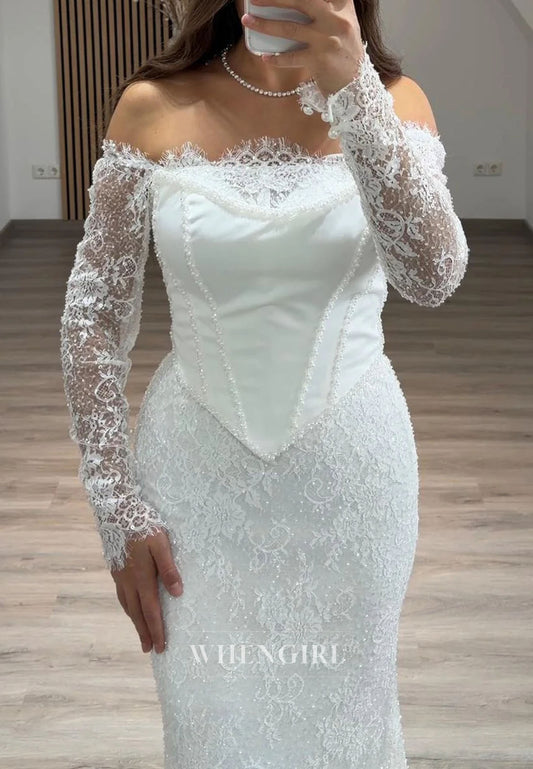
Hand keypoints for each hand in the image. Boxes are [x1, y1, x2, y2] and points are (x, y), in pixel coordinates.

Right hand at [111, 530, 182, 653]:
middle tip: (149, 650)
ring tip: (141, 634)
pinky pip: (121, 596)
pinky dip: (127, 608)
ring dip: (135, 622)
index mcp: (142, 577)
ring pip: (127, 606)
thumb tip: (177, 593)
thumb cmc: (143, 526)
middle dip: (144, 632)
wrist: (117, 512)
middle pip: (137, 613)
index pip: (151, 610)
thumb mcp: (161, 544)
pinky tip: (130, 608)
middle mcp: (129, 581)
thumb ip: (168, 568)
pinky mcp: (115, 570)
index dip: (157, 629)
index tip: (161, 647)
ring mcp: (120, 576)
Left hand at [241, 0, 365, 96]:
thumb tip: (291, 1)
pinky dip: (276, 59)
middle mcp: (336, 19)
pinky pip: (292, 57)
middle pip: (300, 1)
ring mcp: (328, 40)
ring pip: (290, 29)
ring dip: (265, 25)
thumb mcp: (342, 21)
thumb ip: (326, 5)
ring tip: (247, 21)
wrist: (356, 82)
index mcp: (341, 5)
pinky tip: (265, 56)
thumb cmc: (343, 49)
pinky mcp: (320, 61)